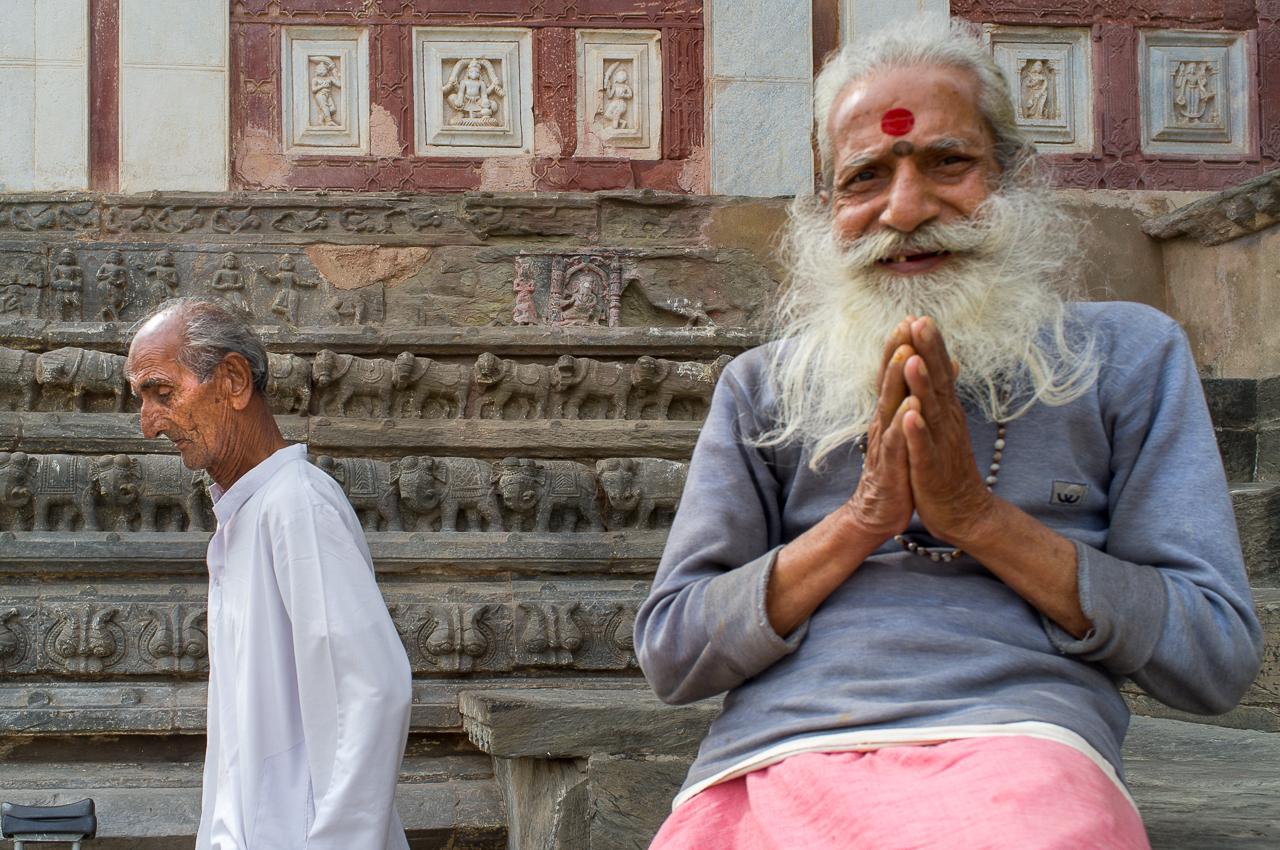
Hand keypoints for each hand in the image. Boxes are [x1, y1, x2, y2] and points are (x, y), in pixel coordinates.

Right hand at [842, 318, 915, 539]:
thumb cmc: (898, 468)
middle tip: (905, 323)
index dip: (901, 346)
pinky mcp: (890, 465)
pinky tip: (911, 406)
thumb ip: (916, 398)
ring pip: (888, 405)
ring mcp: (884, 442)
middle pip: (887, 381)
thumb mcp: (907, 430)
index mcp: (889, 413)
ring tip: (906, 354)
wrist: (879, 511)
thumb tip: (936, 367)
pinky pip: (896, 441)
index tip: (912, 317)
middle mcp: (882, 422)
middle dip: (896, 352)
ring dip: (895, 379)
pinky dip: (903, 422)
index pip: (894, 374)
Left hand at [900, 317, 994, 545]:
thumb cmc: (947, 466)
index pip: (938, 371)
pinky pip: (923, 447)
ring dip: (922, 384)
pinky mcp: (931, 468)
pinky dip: (916, 431)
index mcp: (945, 411)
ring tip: (913, 358)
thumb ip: (945, 393)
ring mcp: (940, 444)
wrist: (962, 512)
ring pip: (930, 410)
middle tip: (921, 320)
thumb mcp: (946, 425)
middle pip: (938, 381)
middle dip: (928, 351)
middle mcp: (946, 421)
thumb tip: (951, 360)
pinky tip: (909, 415)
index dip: (929, 345)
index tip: (918, 315)